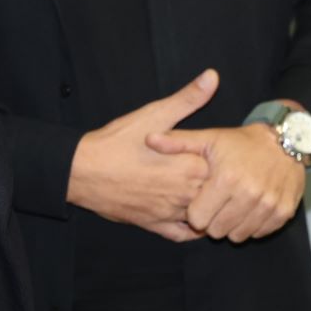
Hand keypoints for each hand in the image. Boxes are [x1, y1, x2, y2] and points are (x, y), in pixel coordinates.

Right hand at [69, 71, 217, 241]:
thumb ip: (188, 98)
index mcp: (190, 166)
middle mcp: (184, 193)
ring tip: (213, 196)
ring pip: (204, 216)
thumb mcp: (154, 115)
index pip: (226, 170)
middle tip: (227, 178)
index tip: (230, 157)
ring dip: (210, 207)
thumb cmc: (117, 142)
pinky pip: (182, 235)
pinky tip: (195, 219)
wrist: (81, 172)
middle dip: (222, 187)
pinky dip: (192, 230)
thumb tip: (212, 76)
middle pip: (218, 195)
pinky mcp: (154, 226)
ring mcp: (170, 213)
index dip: (227, 163)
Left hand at [147, 120, 305, 242]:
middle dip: (213, 221)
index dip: (195, 212)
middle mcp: (248, 194)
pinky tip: (249, 209)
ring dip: (232, 225)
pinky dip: (252, 225)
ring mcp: (268, 205)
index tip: (201, 200)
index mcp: (226, 179)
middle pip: (216, 231)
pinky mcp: (283, 212)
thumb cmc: (242, 143)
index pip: (197, 219)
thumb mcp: (209, 138)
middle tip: (217, 204)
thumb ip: (178, 143)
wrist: (287, 140)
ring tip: (232, 206)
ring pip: (237, 236)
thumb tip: (148, 139)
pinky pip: (258, 233)